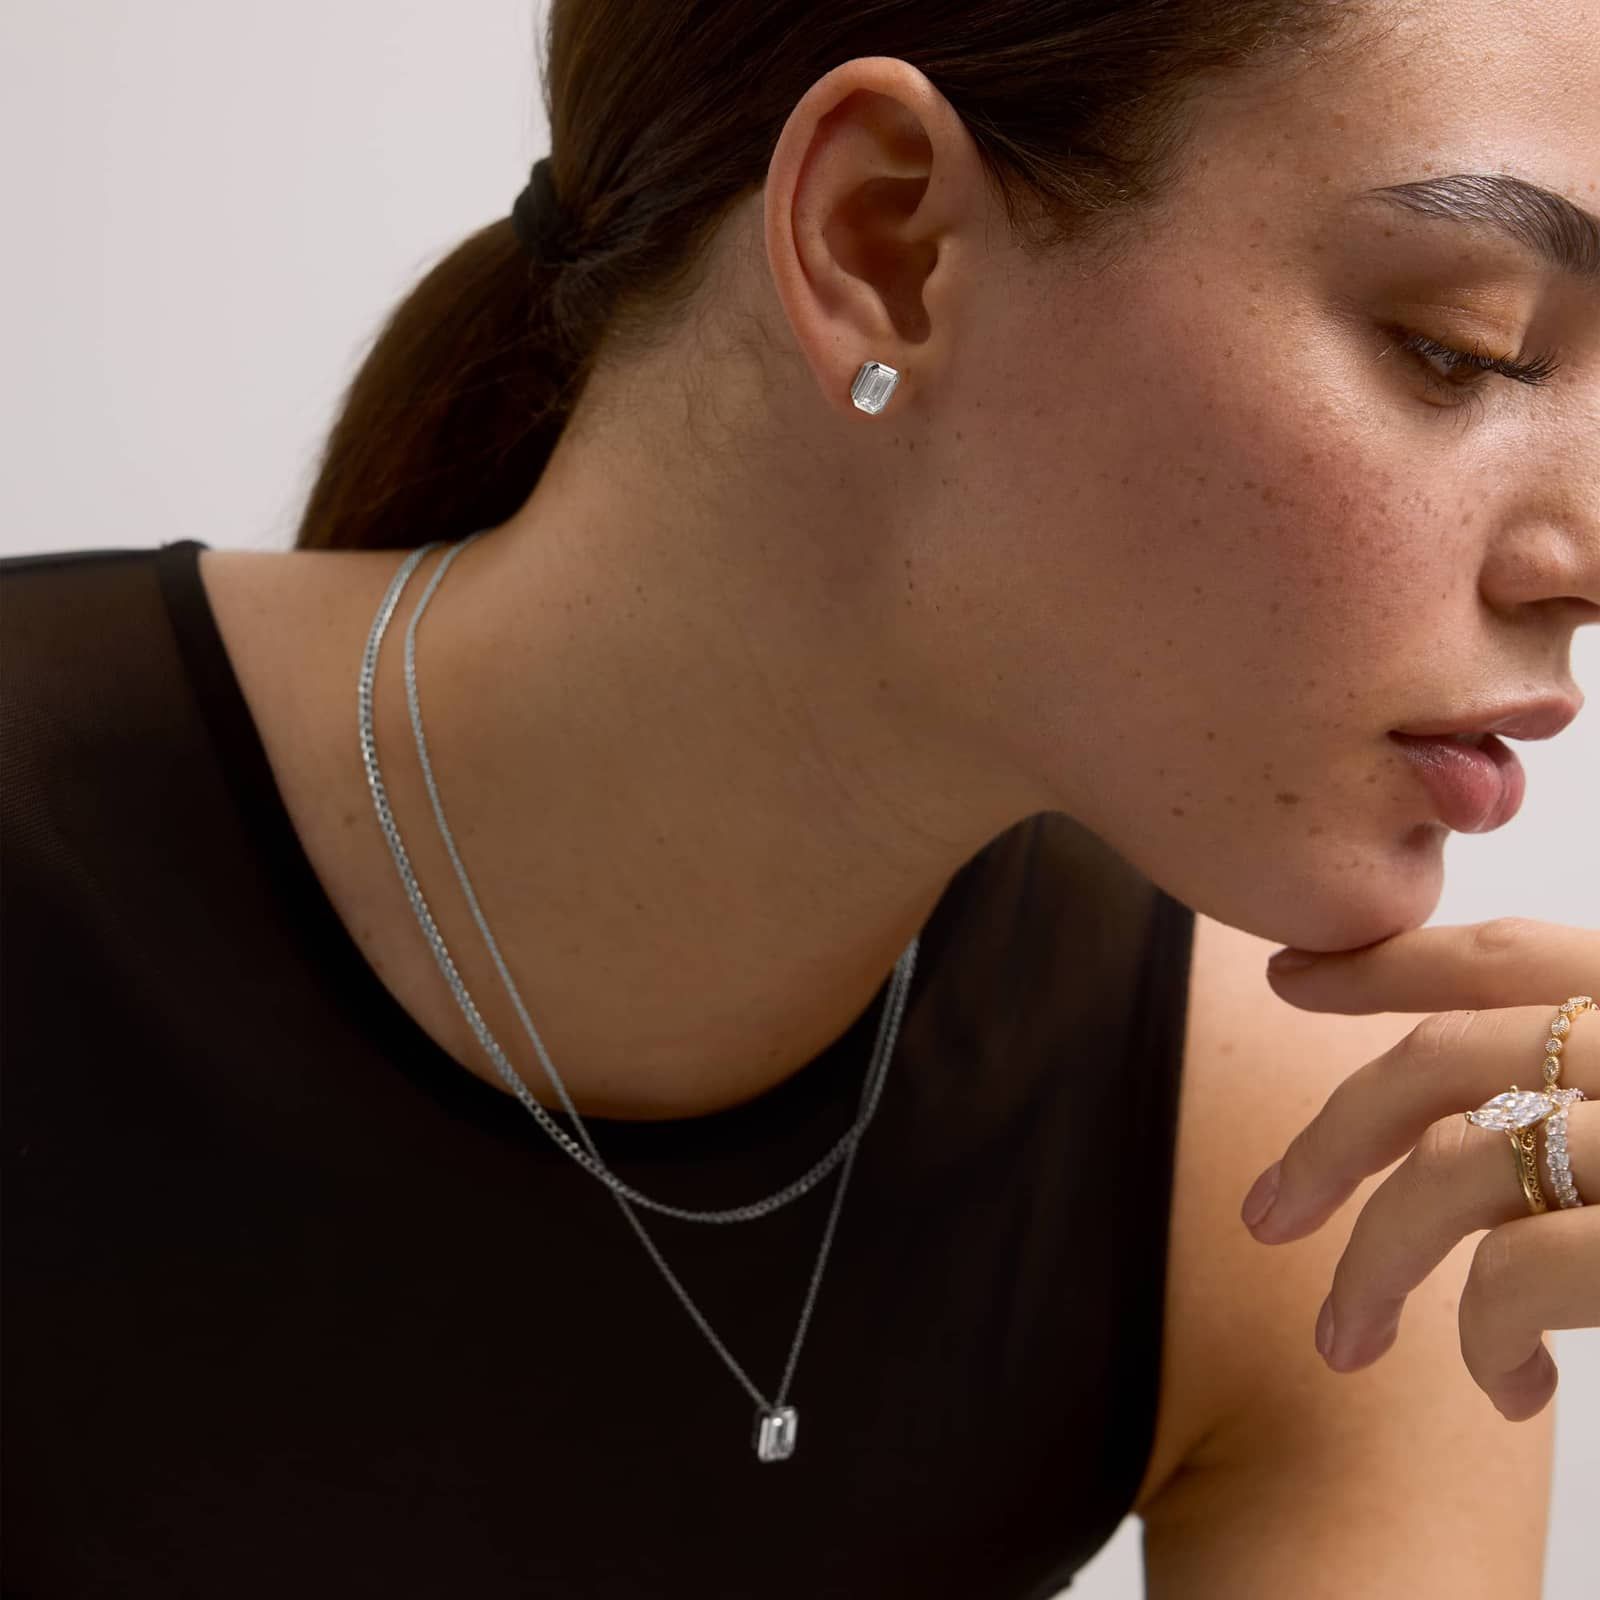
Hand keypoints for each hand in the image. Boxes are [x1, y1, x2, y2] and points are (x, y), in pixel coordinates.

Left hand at [1238, 917, 1597, 1420]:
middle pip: (1443, 1062)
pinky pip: (1517, 1275)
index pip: (1503, 959)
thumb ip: (1590, 1076)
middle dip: (1333, 1137)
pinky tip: (1505, 1386)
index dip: (1383, 966)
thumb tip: (1488, 1129)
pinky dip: (1487, 1337)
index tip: (1285, 978)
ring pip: (1451, 1171)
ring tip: (1345, 1341)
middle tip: (1262, 1216)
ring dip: (1376, 1266)